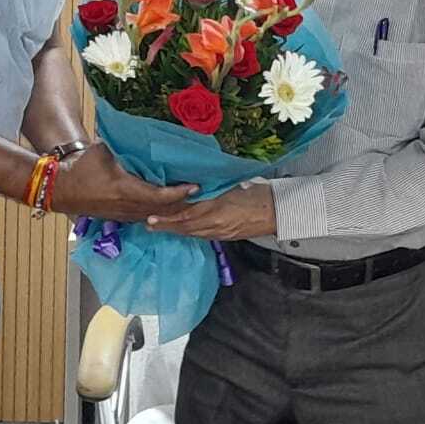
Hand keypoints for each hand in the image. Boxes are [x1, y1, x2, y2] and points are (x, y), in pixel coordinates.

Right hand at [49, 142, 194, 221]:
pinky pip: (143, 217)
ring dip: (171, 210)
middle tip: (199, 195)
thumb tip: (141, 135)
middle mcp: (127, 207)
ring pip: (154, 216)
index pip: (160, 196)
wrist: (59, 188)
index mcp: (126, 189)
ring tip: (188, 201)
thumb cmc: (81, 166)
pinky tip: (167, 208)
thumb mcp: (104, 150)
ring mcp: (122, 215)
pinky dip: (158, 212)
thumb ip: (124, 147)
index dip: (179, 192)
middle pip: (162, 210)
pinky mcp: (118, 218)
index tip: (195, 186)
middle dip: (181, 203)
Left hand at [145, 182, 275, 239]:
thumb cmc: (256, 195)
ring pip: (192, 233)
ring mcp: (220, 233)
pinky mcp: (225, 236)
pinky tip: (181, 229)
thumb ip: (211, 189)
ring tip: (158, 227)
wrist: (276, 211)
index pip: (186, 216)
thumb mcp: (230, 187)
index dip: (169, 217)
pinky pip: (201, 235)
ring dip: (174, 230)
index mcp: (216, 210)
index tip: (153, 216)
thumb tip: (193, 187)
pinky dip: (188, 232)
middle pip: (185, 227)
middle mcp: (216, 225)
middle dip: (166, 226)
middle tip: (148, 223)